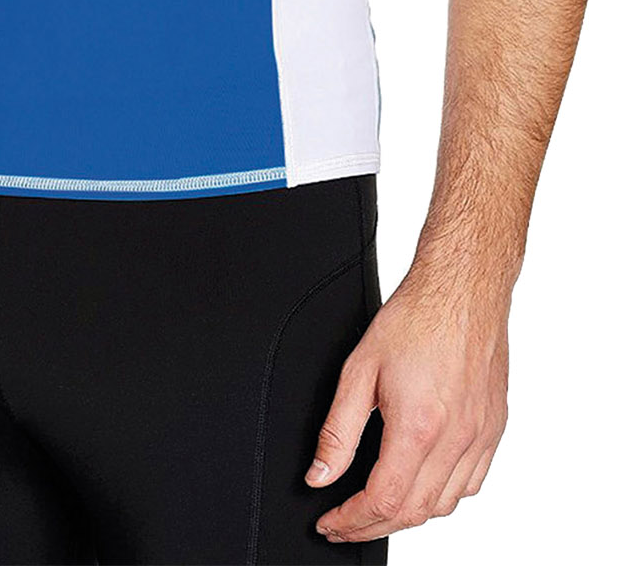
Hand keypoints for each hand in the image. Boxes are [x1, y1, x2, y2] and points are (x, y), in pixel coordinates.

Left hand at [304, 261, 509, 543]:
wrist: (463, 288)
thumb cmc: (416, 317)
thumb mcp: (359, 369)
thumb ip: (337, 431)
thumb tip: (320, 475)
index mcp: (419, 426)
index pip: (383, 502)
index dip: (352, 522)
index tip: (331, 523)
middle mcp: (455, 438)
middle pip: (413, 513)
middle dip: (373, 527)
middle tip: (346, 523)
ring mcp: (479, 436)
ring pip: (445, 505)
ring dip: (408, 516)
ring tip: (377, 508)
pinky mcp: (494, 428)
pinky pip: (471, 484)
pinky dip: (443, 496)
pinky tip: (423, 485)